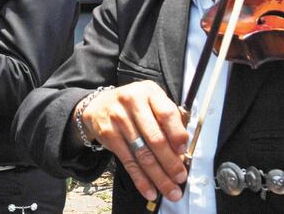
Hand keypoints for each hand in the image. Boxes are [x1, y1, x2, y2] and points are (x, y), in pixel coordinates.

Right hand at [79, 80, 188, 202]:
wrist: (100, 104)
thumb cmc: (134, 106)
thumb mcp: (152, 102)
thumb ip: (168, 120)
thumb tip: (182, 153)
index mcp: (149, 92)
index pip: (166, 114)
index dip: (177, 135)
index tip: (184, 153)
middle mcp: (132, 101)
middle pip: (155, 138)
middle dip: (170, 163)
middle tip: (180, 178)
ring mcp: (118, 117)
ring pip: (142, 153)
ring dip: (158, 176)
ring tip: (170, 190)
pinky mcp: (108, 133)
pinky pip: (128, 161)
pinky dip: (140, 179)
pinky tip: (149, 190)